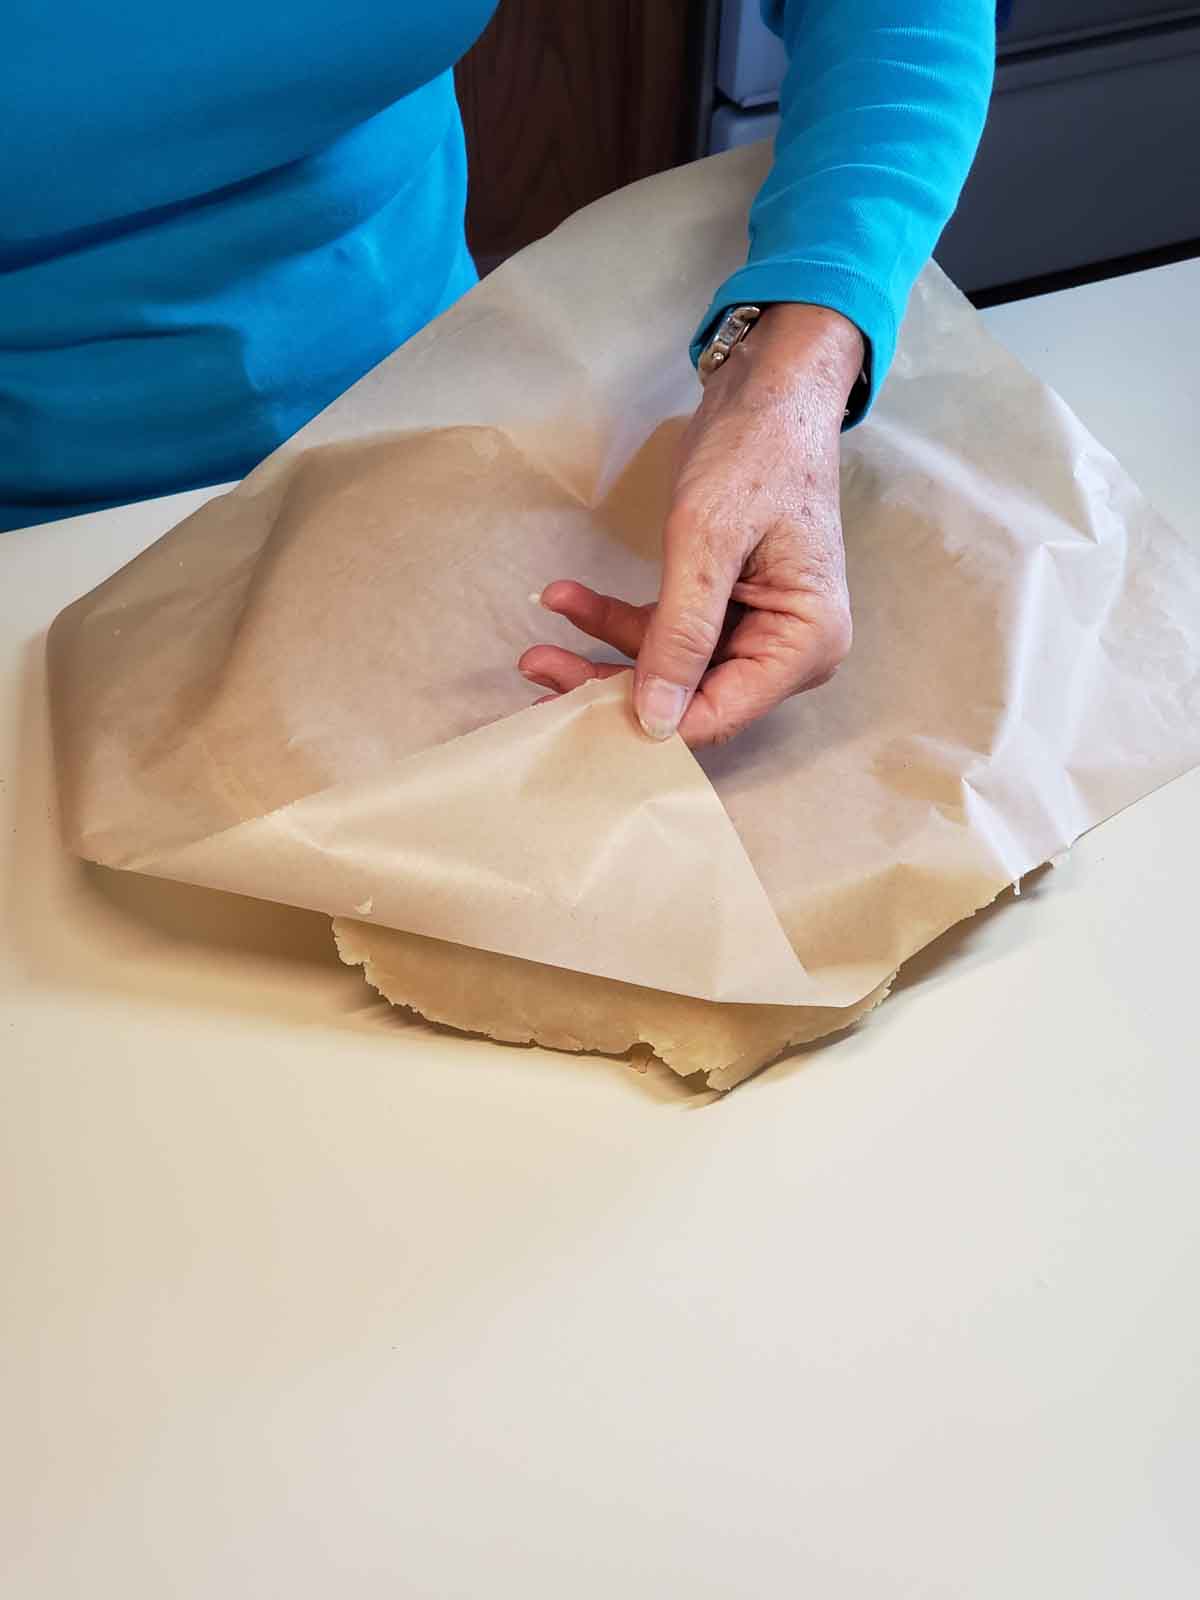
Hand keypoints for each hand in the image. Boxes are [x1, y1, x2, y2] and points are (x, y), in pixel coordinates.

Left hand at [519, 302, 863, 746]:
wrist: (769, 388)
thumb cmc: (753, 452)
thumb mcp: (707, 541)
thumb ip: (680, 634)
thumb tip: (653, 721)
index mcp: (805, 645)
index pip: (720, 715)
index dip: (648, 721)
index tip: (570, 708)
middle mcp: (786, 651)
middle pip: (690, 698)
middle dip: (610, 685)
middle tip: (537, 672)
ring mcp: (755, 629)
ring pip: (668, 669)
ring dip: (602, 650)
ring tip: (537, 641)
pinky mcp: (724, 608)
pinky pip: (665, 632)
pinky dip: (615, 619)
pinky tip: (566, 597)